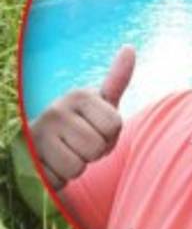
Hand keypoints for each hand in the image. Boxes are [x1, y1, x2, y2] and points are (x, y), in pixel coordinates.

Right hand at [30, 46, 134, 189]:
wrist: (40, 146)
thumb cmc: (80, 124)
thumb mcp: (99, 104)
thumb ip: (117, 80)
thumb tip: (129, 48)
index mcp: (79, 95)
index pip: (114, 126)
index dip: (111, 137)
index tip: (96, 130)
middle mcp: (56, 110)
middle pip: (97, 148)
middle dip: (93, 154)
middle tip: (79, 145)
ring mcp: (37, 134)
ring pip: (77, 167)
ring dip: (76, 168)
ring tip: (65, 154)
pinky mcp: (25, 160)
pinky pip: (57, 181)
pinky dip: (58, 179)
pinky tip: (49, 165)